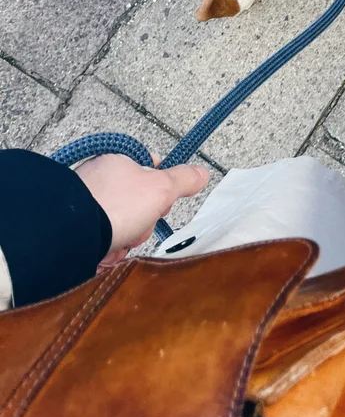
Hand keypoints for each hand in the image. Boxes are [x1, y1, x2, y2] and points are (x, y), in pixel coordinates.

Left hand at [75, 154, 208, 260]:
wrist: (69, 236)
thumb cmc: (117, 206)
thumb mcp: (161, 189)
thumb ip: (184, 179)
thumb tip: (203, 173)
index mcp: (116, 162)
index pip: (148, 169)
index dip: (161, 189)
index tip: (160, 204)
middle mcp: (95, 178)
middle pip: (134, 202)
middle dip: (141, 221)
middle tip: (138, 228)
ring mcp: (79, 204)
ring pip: (117, 223)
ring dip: (124, 239)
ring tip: (118, 246)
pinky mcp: (68, 228)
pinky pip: (97, 238)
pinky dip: (104, 249)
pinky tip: (105, 255)